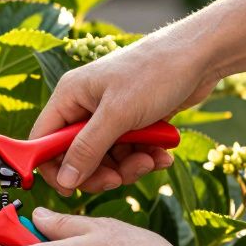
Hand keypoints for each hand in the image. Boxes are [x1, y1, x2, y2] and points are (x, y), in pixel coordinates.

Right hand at [32, 32, 217, 193]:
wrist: (201, 56)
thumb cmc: (155, 72)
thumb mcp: (118, 114)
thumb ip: (87, 149)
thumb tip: (64, 180)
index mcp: (70, 96)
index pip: (44, 140)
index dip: (54, 168)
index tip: (71, 189)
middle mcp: (85, 106)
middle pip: (76, 156)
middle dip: (100, 171)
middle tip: (119, 178)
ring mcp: (110, 115)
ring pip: (106, 159)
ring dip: (128, 167)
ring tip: (151, 160)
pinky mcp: (132, 122)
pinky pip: (128, 152)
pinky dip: (144, 158)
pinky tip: (162, 155)